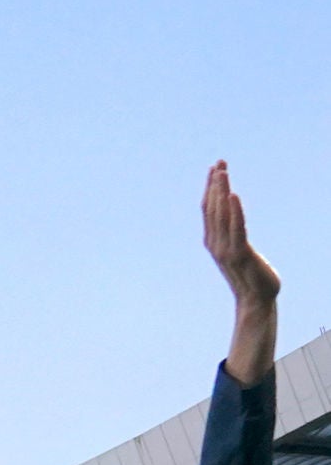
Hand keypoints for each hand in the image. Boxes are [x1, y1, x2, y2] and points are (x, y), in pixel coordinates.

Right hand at [207, 160, 279, 313]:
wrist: (256, 301)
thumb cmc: (252, 278)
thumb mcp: (240, 253)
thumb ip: (236, 237)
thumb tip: (237, 226)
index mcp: (213, 242)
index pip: (208, 209)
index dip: (210, 188)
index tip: (216, 168)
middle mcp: (215, 243)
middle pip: (212, 208)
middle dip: (215, 184)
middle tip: (219, 162)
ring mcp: (226, 249)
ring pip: (221, 215)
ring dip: (221, 192)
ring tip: (223, 172)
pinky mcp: (241, 253)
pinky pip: (236, 227)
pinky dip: (234, 211)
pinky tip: (233, 195)